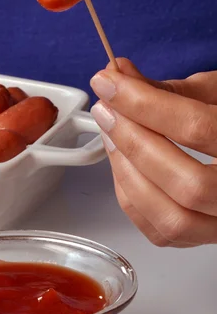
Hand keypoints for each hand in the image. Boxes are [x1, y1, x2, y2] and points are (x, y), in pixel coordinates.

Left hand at [89, 58, 216, 246]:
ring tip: (110, 134)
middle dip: (133, 142)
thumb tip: (122, 76)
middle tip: (106, 110)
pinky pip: (161, 233)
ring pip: (173, 218)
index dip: (144, 104)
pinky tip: (123, 164)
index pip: (197, 128)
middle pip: (187, 183)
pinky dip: (132, 197)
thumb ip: (172, 90)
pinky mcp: (205, 238)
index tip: (110, 83)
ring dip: (128, 172)